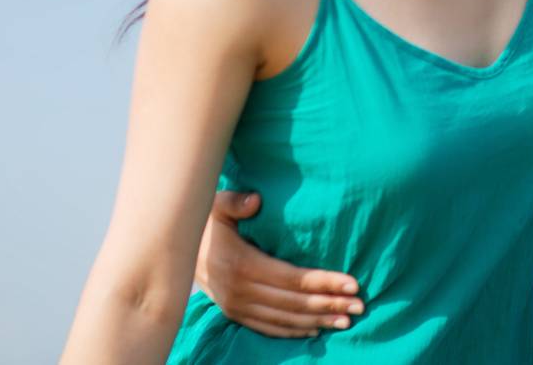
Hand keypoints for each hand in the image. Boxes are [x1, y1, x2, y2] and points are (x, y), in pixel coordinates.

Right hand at [196, 190, 364, 337]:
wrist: (172, 249)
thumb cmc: (204, 222)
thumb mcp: (215, 205)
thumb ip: (236, 201)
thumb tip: (255, 200)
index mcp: (241, 264)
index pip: (293, 279)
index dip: (324, 282)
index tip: (352, 283)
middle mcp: (240, 291)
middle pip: (294, 303)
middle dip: (330, 304)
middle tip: (360, 305)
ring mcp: (236, 306)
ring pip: (285, 319)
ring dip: (318, 320)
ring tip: (346, 319)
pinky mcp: (234, 313)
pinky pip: (268, 327)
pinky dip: (293, 331)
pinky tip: (315, 329)